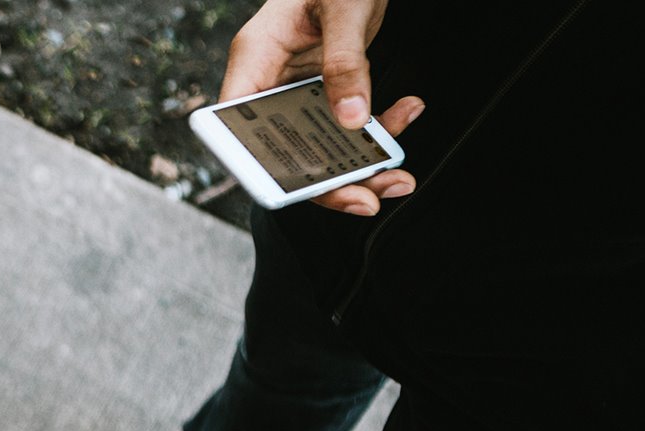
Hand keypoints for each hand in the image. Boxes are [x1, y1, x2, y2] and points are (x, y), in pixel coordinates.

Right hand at [222, 0, 423, 215]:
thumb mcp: (345, 10)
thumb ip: (346, 63)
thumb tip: (351, 118)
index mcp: (254, 59)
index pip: (238, 129)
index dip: (257, 168)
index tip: (293, 191)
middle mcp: (270, 79)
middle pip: (284, 150)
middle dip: (327, 181)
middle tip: (367, 198)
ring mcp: (296, 85)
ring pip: (318, 144)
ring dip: (361, 164)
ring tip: (398, 174)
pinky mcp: (324, 86)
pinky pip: (345, 122)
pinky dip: (379, 128)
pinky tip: (406, 112)